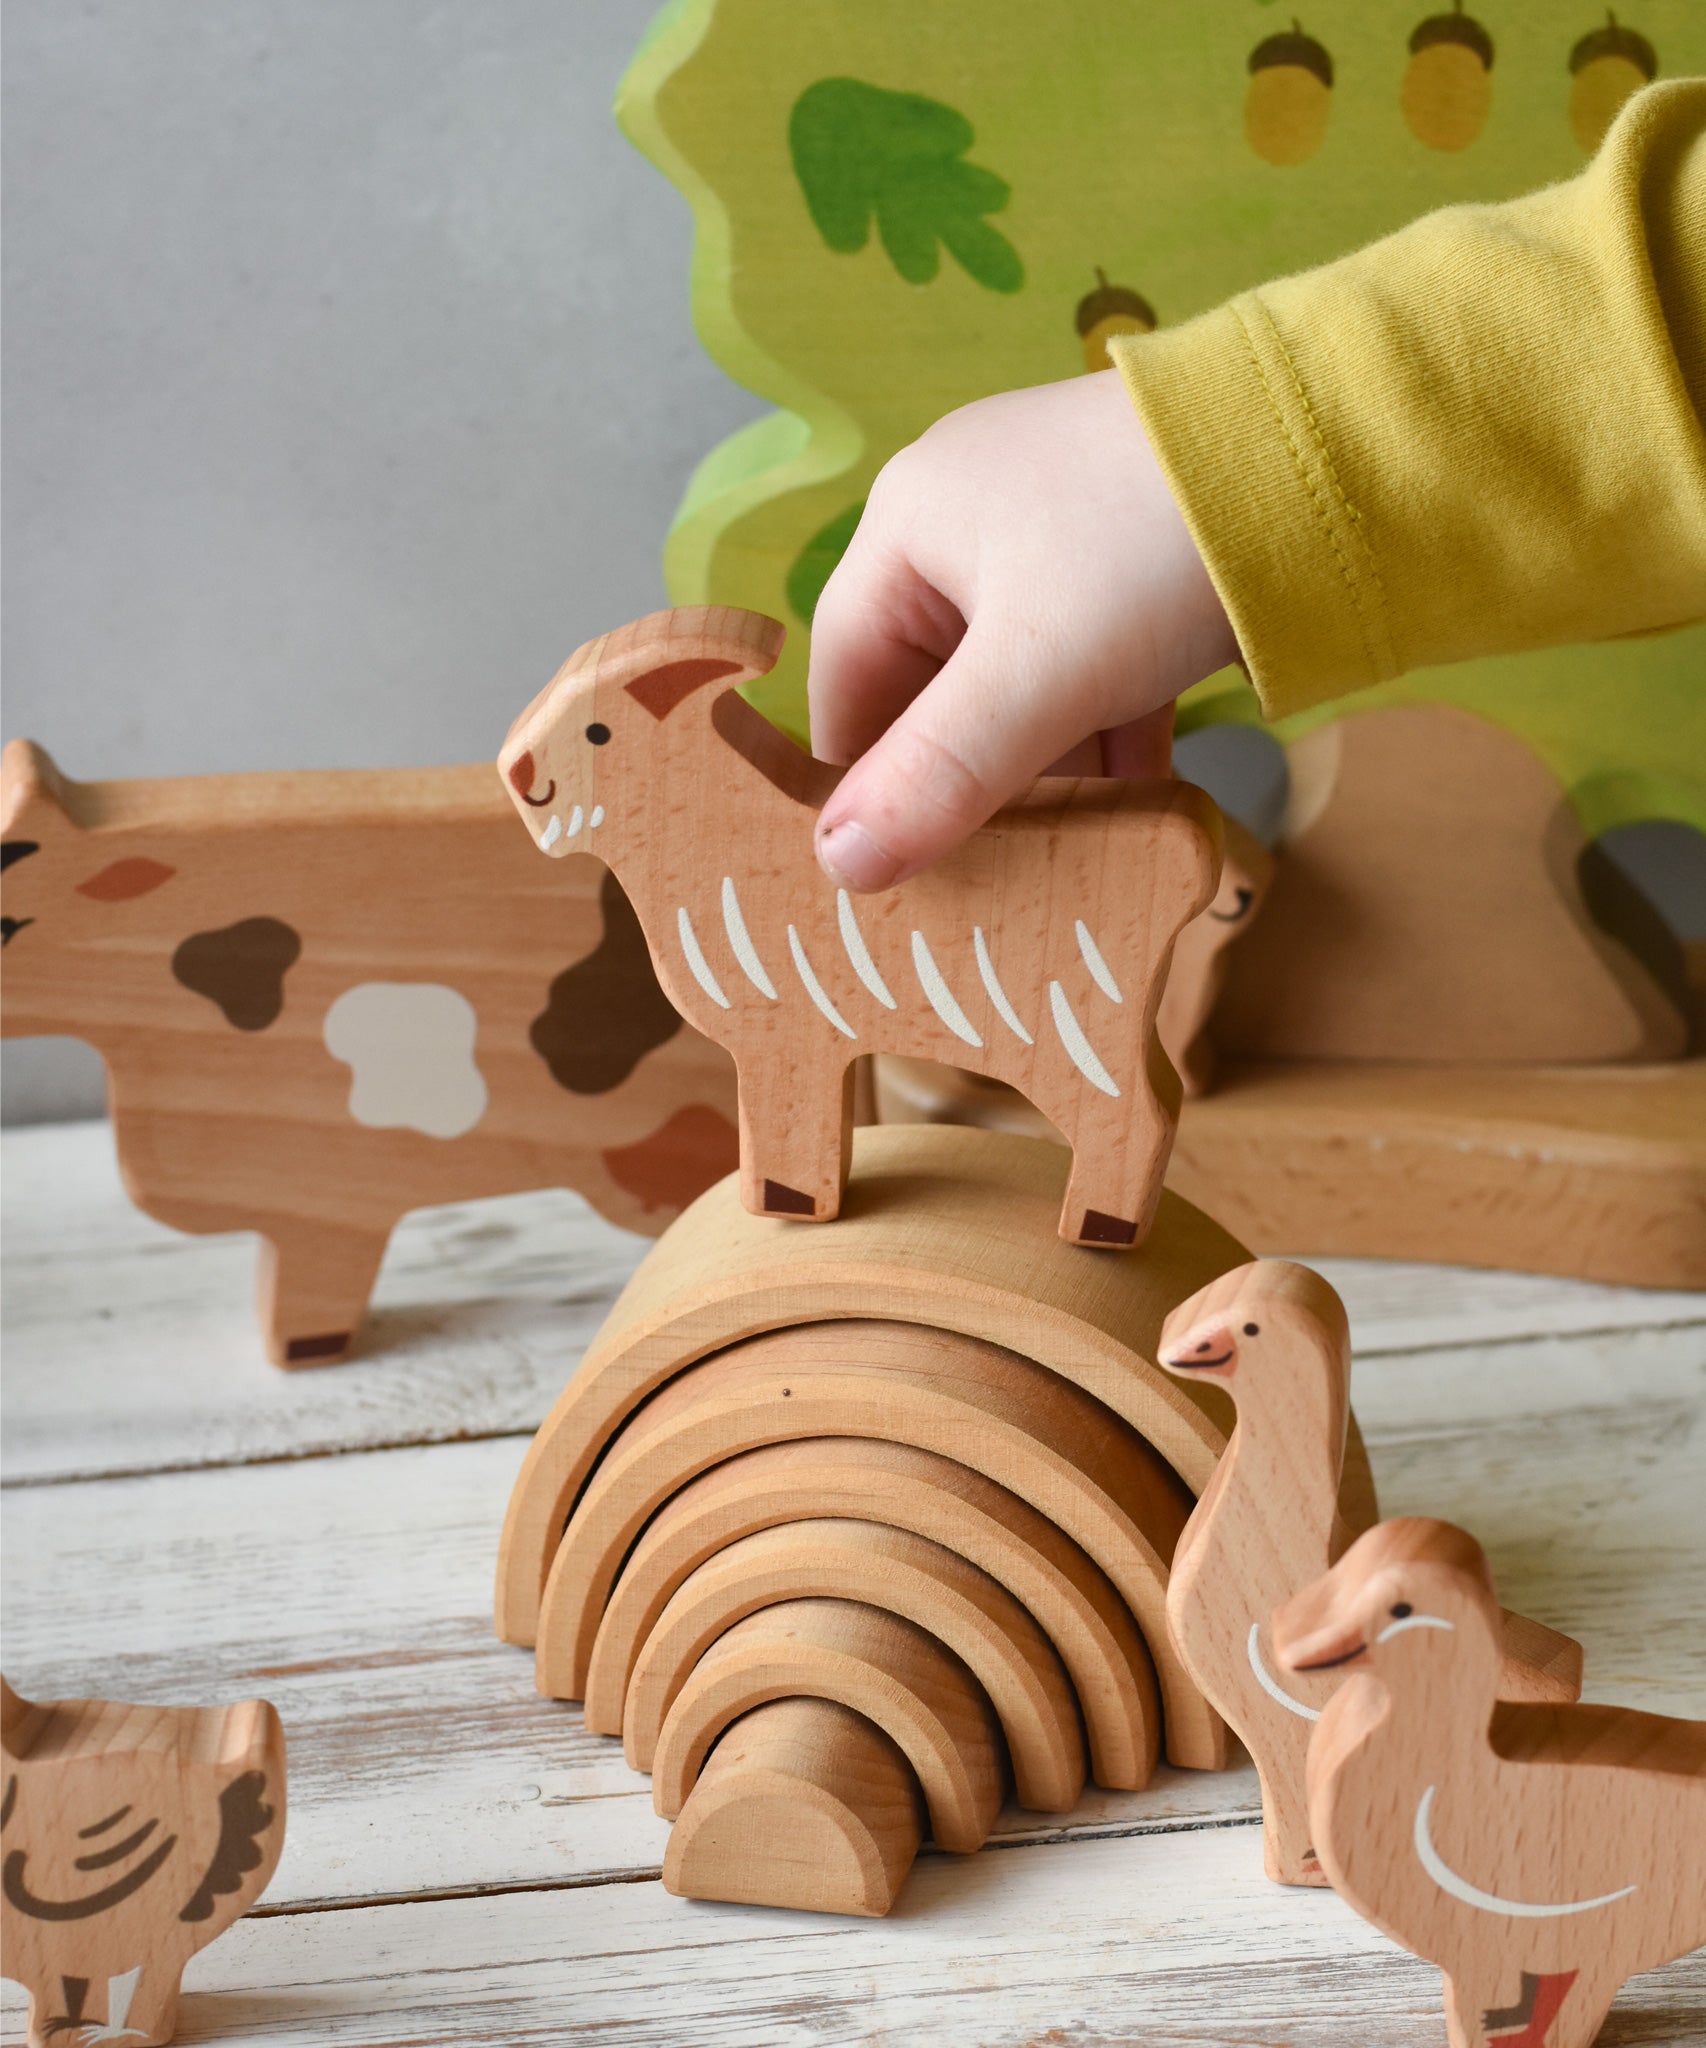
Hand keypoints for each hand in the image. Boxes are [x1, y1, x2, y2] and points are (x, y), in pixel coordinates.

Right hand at [807, 369, 1238, 891]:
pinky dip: (1102, 734)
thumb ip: (937, 775)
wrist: (1348, 451)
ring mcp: (1059, 532)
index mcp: (909, 522)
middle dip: (958, 781)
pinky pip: (1089, 665)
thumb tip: (839, 867)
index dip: (858, 779)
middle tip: (981, 873)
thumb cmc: (1156, 547)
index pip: (845, 676)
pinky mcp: (1136, 555)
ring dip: (1038, 768)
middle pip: (931, 684)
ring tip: (1060, 855)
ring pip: (1016, 683)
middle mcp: (969, 516)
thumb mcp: (1037, 674)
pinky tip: (1131, 801)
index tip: (883, 870)